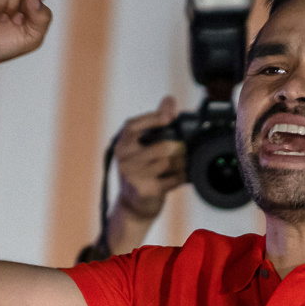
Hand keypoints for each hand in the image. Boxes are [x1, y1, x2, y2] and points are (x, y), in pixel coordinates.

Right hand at [113, 96, 186, 219]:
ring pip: (169, 163)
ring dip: (180, 164)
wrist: (133, 206)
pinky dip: (181, 177)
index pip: (133, 126)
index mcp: (122, 144)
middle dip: (178, 148)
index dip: (152, 119)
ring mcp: (134, 176)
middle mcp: (125, 159)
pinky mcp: (146, 191)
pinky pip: (173, 179)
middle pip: (161, 147)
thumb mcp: (141, 146)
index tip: (169, 116)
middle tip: (182, 149)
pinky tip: (177, 177)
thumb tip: (169, 99)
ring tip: (179, 165)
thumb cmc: (141, 171)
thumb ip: (155, 122)